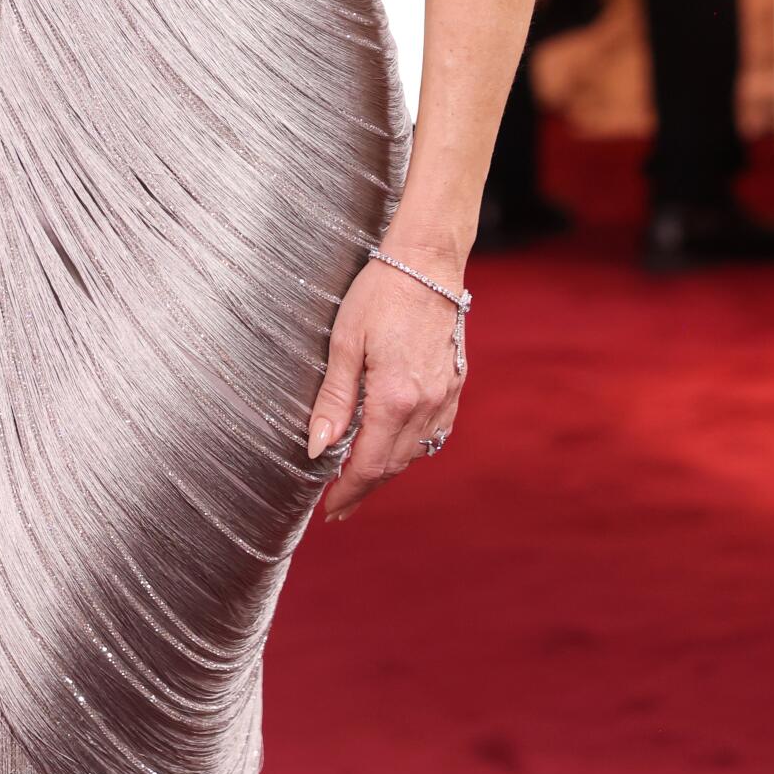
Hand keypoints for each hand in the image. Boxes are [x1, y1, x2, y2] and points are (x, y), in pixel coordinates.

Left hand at [307, 247, 464, 522]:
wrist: (426, 263)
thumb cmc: (379, 294)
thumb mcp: (344, 343)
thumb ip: (333, 400)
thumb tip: (317, 448)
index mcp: (395, 398)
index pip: (369, 465)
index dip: (349, 492)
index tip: (331, 509)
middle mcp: (426, 405)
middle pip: (393, 465)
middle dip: (365, 488)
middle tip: (340, 504)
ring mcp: (446, 397)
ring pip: (415, 453)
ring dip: (388, 469)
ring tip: (361, 479)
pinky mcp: (456, 386)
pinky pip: (435, 433)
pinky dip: (412, 448)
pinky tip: (395, 446)